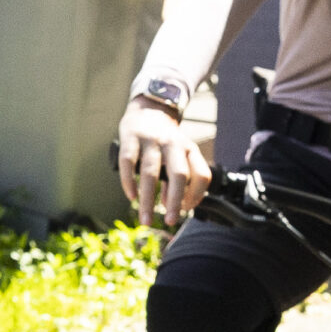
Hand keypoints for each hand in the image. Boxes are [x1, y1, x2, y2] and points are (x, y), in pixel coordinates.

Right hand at [117, 101, 209, 227]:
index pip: (201, 174)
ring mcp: (151, 140)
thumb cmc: (166, 141)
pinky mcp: (130, 138)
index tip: (185, 209)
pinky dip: (129, 182)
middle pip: (178, 174)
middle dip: (175, 201)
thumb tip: (173, 207)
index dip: (197, 195)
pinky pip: (128, 163)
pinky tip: (131, 196)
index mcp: (190, 149)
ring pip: (151, 173)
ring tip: (145, 220)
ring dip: (148, 200)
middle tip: (170, 221)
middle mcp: (173, 143)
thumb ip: (181, 178)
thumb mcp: (181, 153)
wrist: (148, 110)